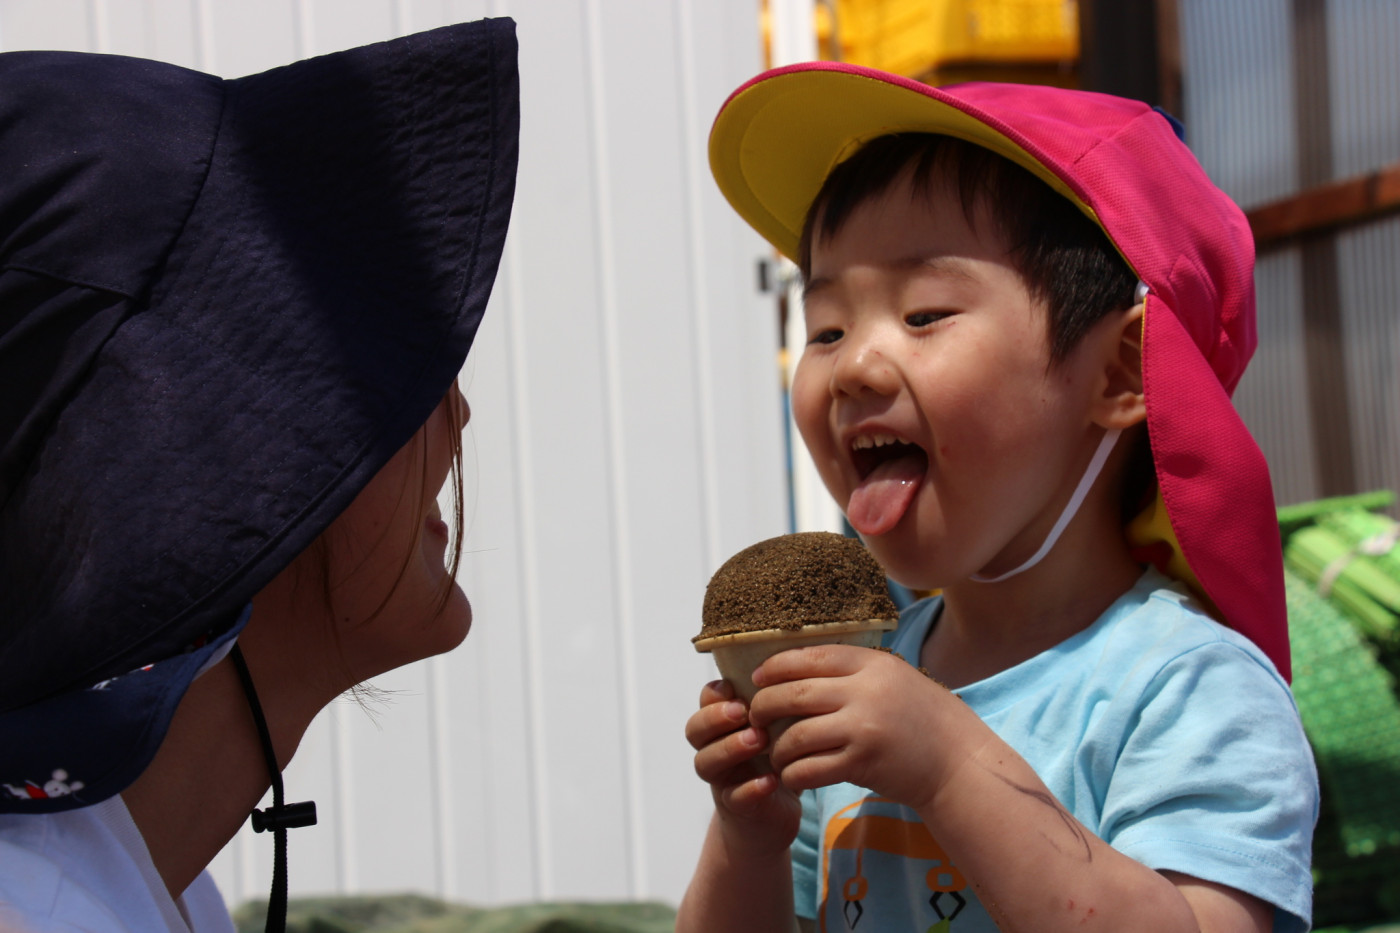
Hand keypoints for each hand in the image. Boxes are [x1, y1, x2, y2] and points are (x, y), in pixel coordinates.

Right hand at [685, 679, 801, 856]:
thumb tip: (797, 658)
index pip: (705, 702)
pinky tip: (771, 780)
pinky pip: (734, 798)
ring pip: (706, 762)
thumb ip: (773, 700)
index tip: (737, 685)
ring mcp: (722, 780)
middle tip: (742, 711)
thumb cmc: (775, 759)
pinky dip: (750, 788)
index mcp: (723, 725)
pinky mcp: (738, 808)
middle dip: (715, 718)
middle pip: (694, 730)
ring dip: (730, 748)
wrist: (772, 816)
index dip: (715, 693)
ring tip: (758, 741)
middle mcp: (714, 749)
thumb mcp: (774, 726)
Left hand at [749, 645, 986, 810]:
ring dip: (777, 748)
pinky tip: (793, 776)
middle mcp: (866, 691)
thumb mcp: (894, 679)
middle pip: (793, 693)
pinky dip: (793, 774)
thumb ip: (854, 671)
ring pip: (796, 734)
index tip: (758, 678)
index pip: (809, 656)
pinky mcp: (862, 763)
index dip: (775, 666)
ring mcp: (863, 727)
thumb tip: (798, 666)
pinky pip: (809, 768)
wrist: (958, 763)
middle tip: (755, 719)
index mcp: (872, 664)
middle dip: (764, 707)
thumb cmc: (922, 720)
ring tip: (776, 754)